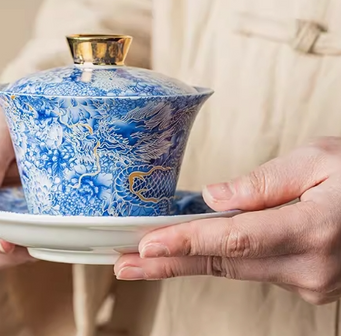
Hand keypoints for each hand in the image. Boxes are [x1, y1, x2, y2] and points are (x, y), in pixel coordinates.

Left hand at [115, 137, 340, 304]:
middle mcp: (309, 267)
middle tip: (125, 265)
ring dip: (189, 261)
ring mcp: (309, 282)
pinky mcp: (307, 283)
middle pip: (224, 262)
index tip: (148, 247)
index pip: (234, 239)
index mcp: (312, 229)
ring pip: (234, 267)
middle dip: (171, 263)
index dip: (187, 243)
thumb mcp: (317, 161)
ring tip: (144, 259)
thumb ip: (264, 182)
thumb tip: (214, 197)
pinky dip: (219, 257)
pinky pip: (252, 267)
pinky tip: (190, 250)